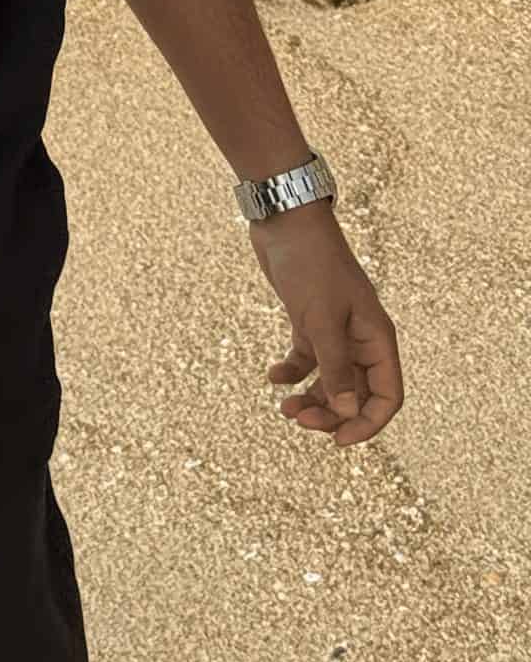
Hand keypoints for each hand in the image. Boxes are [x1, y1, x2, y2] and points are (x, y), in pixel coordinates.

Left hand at [248, 201, 402, 446]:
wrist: (284, 219)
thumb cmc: (310, 264)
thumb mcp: (322, 320)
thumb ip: (336, 368)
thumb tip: (346, 414)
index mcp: (377, 339)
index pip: (387, 397)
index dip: (368, 424)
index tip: (338, 441)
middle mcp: (361, 339)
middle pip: (357, 395)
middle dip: (332, 415)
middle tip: (299, 420)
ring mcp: (335, 331)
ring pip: (331, 381)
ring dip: (311, 399)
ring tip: (284, 409)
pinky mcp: (309, 321)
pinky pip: (307, 359)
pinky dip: (292, 372)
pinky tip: (273, 376)